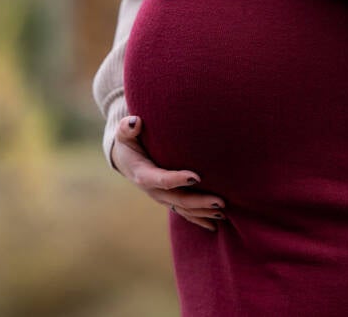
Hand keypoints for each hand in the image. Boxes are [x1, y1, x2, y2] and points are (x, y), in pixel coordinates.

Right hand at [112, 115, 227, 231]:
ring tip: (223, 213)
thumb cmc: (128, 142)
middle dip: (199, 202)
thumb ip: (127, 128)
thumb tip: (135, 122)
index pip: (160, 179)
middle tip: (220, 202)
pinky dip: (199, 219)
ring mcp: (162, 197)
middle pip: (178, 199)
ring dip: (203, 213)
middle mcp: (153, 190)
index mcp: (143, 174)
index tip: (196, 177)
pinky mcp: (169, 200)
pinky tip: (215, 225)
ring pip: (183, 209)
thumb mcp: (124, 134)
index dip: (177, 179)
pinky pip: (184, 213)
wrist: (125, 160)